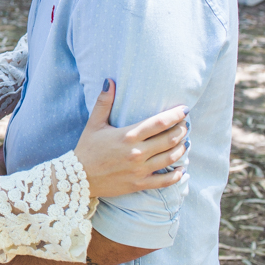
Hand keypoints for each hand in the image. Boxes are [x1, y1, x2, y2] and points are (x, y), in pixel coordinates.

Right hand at [74, 79, 188, 197]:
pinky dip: (177, 175)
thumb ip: (104, 102)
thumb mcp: (94, 123)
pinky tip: (182, 169)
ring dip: (181, 149)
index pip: (158, 123)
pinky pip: (164, 182)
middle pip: (169, 139)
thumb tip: (110, 81)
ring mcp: (139, 170)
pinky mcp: (139, 184)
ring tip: (185, 142)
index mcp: (127, 136)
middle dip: (182, 130)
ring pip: (170, 158)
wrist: (78, 177)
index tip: (184, 110)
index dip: (175, 115)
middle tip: (186, 125)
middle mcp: (136, 152)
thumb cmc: (87, 148)